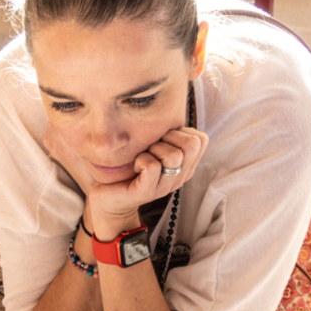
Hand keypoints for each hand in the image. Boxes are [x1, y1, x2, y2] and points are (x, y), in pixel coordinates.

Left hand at [88, 127, 208, 239]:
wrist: (110, 200)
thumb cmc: (130, 168)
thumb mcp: (154, 148)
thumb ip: (167, 135)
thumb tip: (171, 111)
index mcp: (185, 167)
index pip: (201, 139)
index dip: (182, 131)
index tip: (163, 139)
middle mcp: (180, 177)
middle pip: (191, 144)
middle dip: (169, 137)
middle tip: (151, 147)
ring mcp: (164, 187)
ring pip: (173, 155)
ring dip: (153, 148)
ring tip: (142, 156)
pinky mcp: (146, 192)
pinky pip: (152, 166)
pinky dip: (140, 160)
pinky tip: (134, 166)